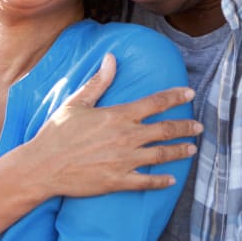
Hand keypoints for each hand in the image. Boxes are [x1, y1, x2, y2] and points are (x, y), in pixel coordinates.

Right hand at [26, 54, 200, 196]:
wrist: (42, 167)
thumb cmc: (56, 133)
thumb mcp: (76, 103)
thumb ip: (99, 82)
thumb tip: (112, 58)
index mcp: (118, 115)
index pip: (155, 102)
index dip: (175, 97)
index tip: (190, 94)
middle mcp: (126, 137)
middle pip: (166, 130)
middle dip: (185, 127)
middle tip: (199, 126)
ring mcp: (124, 161)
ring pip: (161, 155)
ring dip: (180, 151)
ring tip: (192, 149)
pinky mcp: (118, 181)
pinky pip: (147, 182)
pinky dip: (161, 181)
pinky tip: (171, 179)